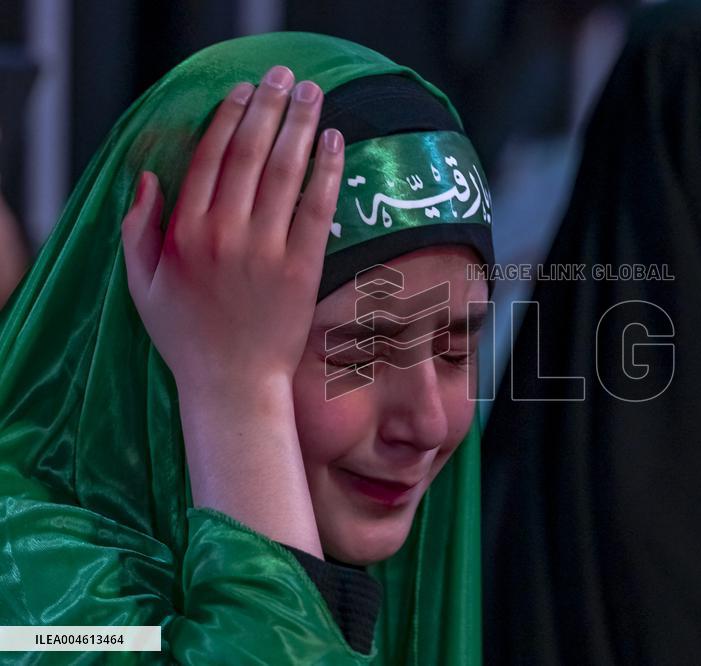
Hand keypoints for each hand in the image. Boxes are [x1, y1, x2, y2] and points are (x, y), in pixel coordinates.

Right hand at [122, 65, 342, 390]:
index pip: (208, 158)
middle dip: (270, 106)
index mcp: (185, 232)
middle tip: (285, 76)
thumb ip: (137, 229)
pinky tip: (336, 141)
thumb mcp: (143, 284)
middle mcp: (225, 233)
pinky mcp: (302, 268)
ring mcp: (266, 250)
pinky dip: (328, 171)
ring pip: (285, 171)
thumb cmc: (187, 336)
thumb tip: (146, 178)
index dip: (228, 118)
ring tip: (314, 94)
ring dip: (301, 125)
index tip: (244, 91)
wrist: (234, 385)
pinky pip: (318, 208)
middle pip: (250, 153)